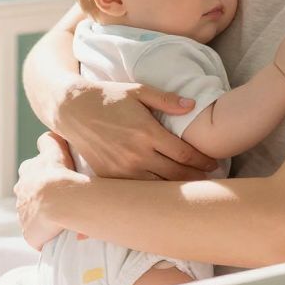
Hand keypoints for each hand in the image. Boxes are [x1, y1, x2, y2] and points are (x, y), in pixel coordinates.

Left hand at [14, 133, 82, 249]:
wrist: (60, 200)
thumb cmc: (60, 173)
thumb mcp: (55, 149)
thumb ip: (50, 141)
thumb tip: (48, 134)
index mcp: (27, 173)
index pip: (29, 172)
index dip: (41, 176)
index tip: (53, 179)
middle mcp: (21, 194)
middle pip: (28, 195)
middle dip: (39, 199)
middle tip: (60, 202)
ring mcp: (24, 216)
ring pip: (32, 217)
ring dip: (43, 219)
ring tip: (62, 221)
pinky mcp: (29, 234)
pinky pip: (38, 236)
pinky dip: (46, 236)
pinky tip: (59, 236)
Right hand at [56, 80, 218, 179]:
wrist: (72, 109)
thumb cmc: (108, 97)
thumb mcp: (138, 91)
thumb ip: (166, 99)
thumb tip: (192, 105)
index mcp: (147, 132)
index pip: (184, 154)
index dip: (203, 161)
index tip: (213, 164)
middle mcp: (136, 154)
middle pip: (176, 174)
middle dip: (195, 178)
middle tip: (208, 180)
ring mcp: (122, 169)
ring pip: (158, 188)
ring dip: (176, 189)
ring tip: (190, 189)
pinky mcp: (109, 177)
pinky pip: (136, 191)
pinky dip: (151, 194)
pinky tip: (161, 194)